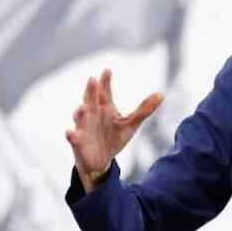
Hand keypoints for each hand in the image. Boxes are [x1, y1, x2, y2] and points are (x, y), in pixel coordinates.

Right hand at [65, 69, 162, 191]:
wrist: (101, 160)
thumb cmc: (114, 138)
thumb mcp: (131, 124)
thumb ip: (144, 110)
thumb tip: (161, 94)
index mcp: (105, 108)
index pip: (104, 92)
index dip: (105, 82)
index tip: (107, 71)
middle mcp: (92, 114)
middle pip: (90, 100)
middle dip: (90, 91)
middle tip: (92, 80)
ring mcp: (84, 127)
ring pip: (80, 117)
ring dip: (79, 111)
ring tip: (83, 107)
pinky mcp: (78, 142)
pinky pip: (73, 137)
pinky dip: (71, 135)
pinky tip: (70, 133)